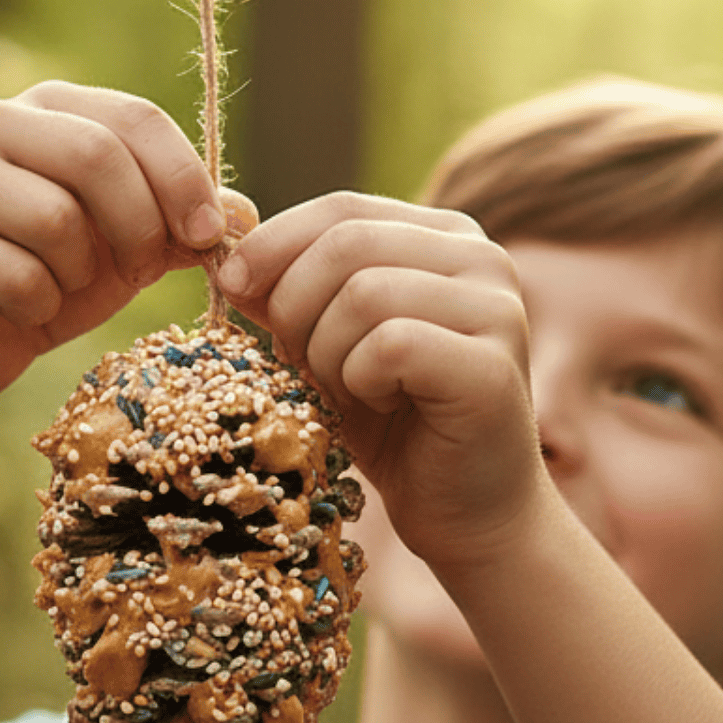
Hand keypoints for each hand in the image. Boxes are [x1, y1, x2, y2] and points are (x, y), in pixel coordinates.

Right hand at [0, 82, 231, 413]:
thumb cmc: (60, 275)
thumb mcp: (133, 242)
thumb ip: (184, 219)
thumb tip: (242, 214)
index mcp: (50, 105)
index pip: (134, 118)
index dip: (182, 178)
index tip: (207, 235)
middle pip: (95, 155)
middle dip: (139, 225)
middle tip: (141, 269)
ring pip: (56, 219)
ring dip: (82, 272)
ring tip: (66, 284)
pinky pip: (18, 276)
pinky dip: (42, 306)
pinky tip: (25, 308)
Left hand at [217, 193, 544, 571]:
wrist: (467, 514)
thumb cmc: (397, 427)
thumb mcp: (330, 344)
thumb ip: (291, 292)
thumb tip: (225, 254)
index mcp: (447, 237)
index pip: (342, 208)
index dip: (274, 243)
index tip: (231, 287)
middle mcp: (484, 257)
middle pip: (347, 243)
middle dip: (295, 304)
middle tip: (299, 362)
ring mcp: (497, 309)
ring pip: (364, 293)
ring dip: (328, 351)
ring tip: (348, 389)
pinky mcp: (491, 366)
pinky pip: (389, 346)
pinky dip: (360, 380)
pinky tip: (380, 404)